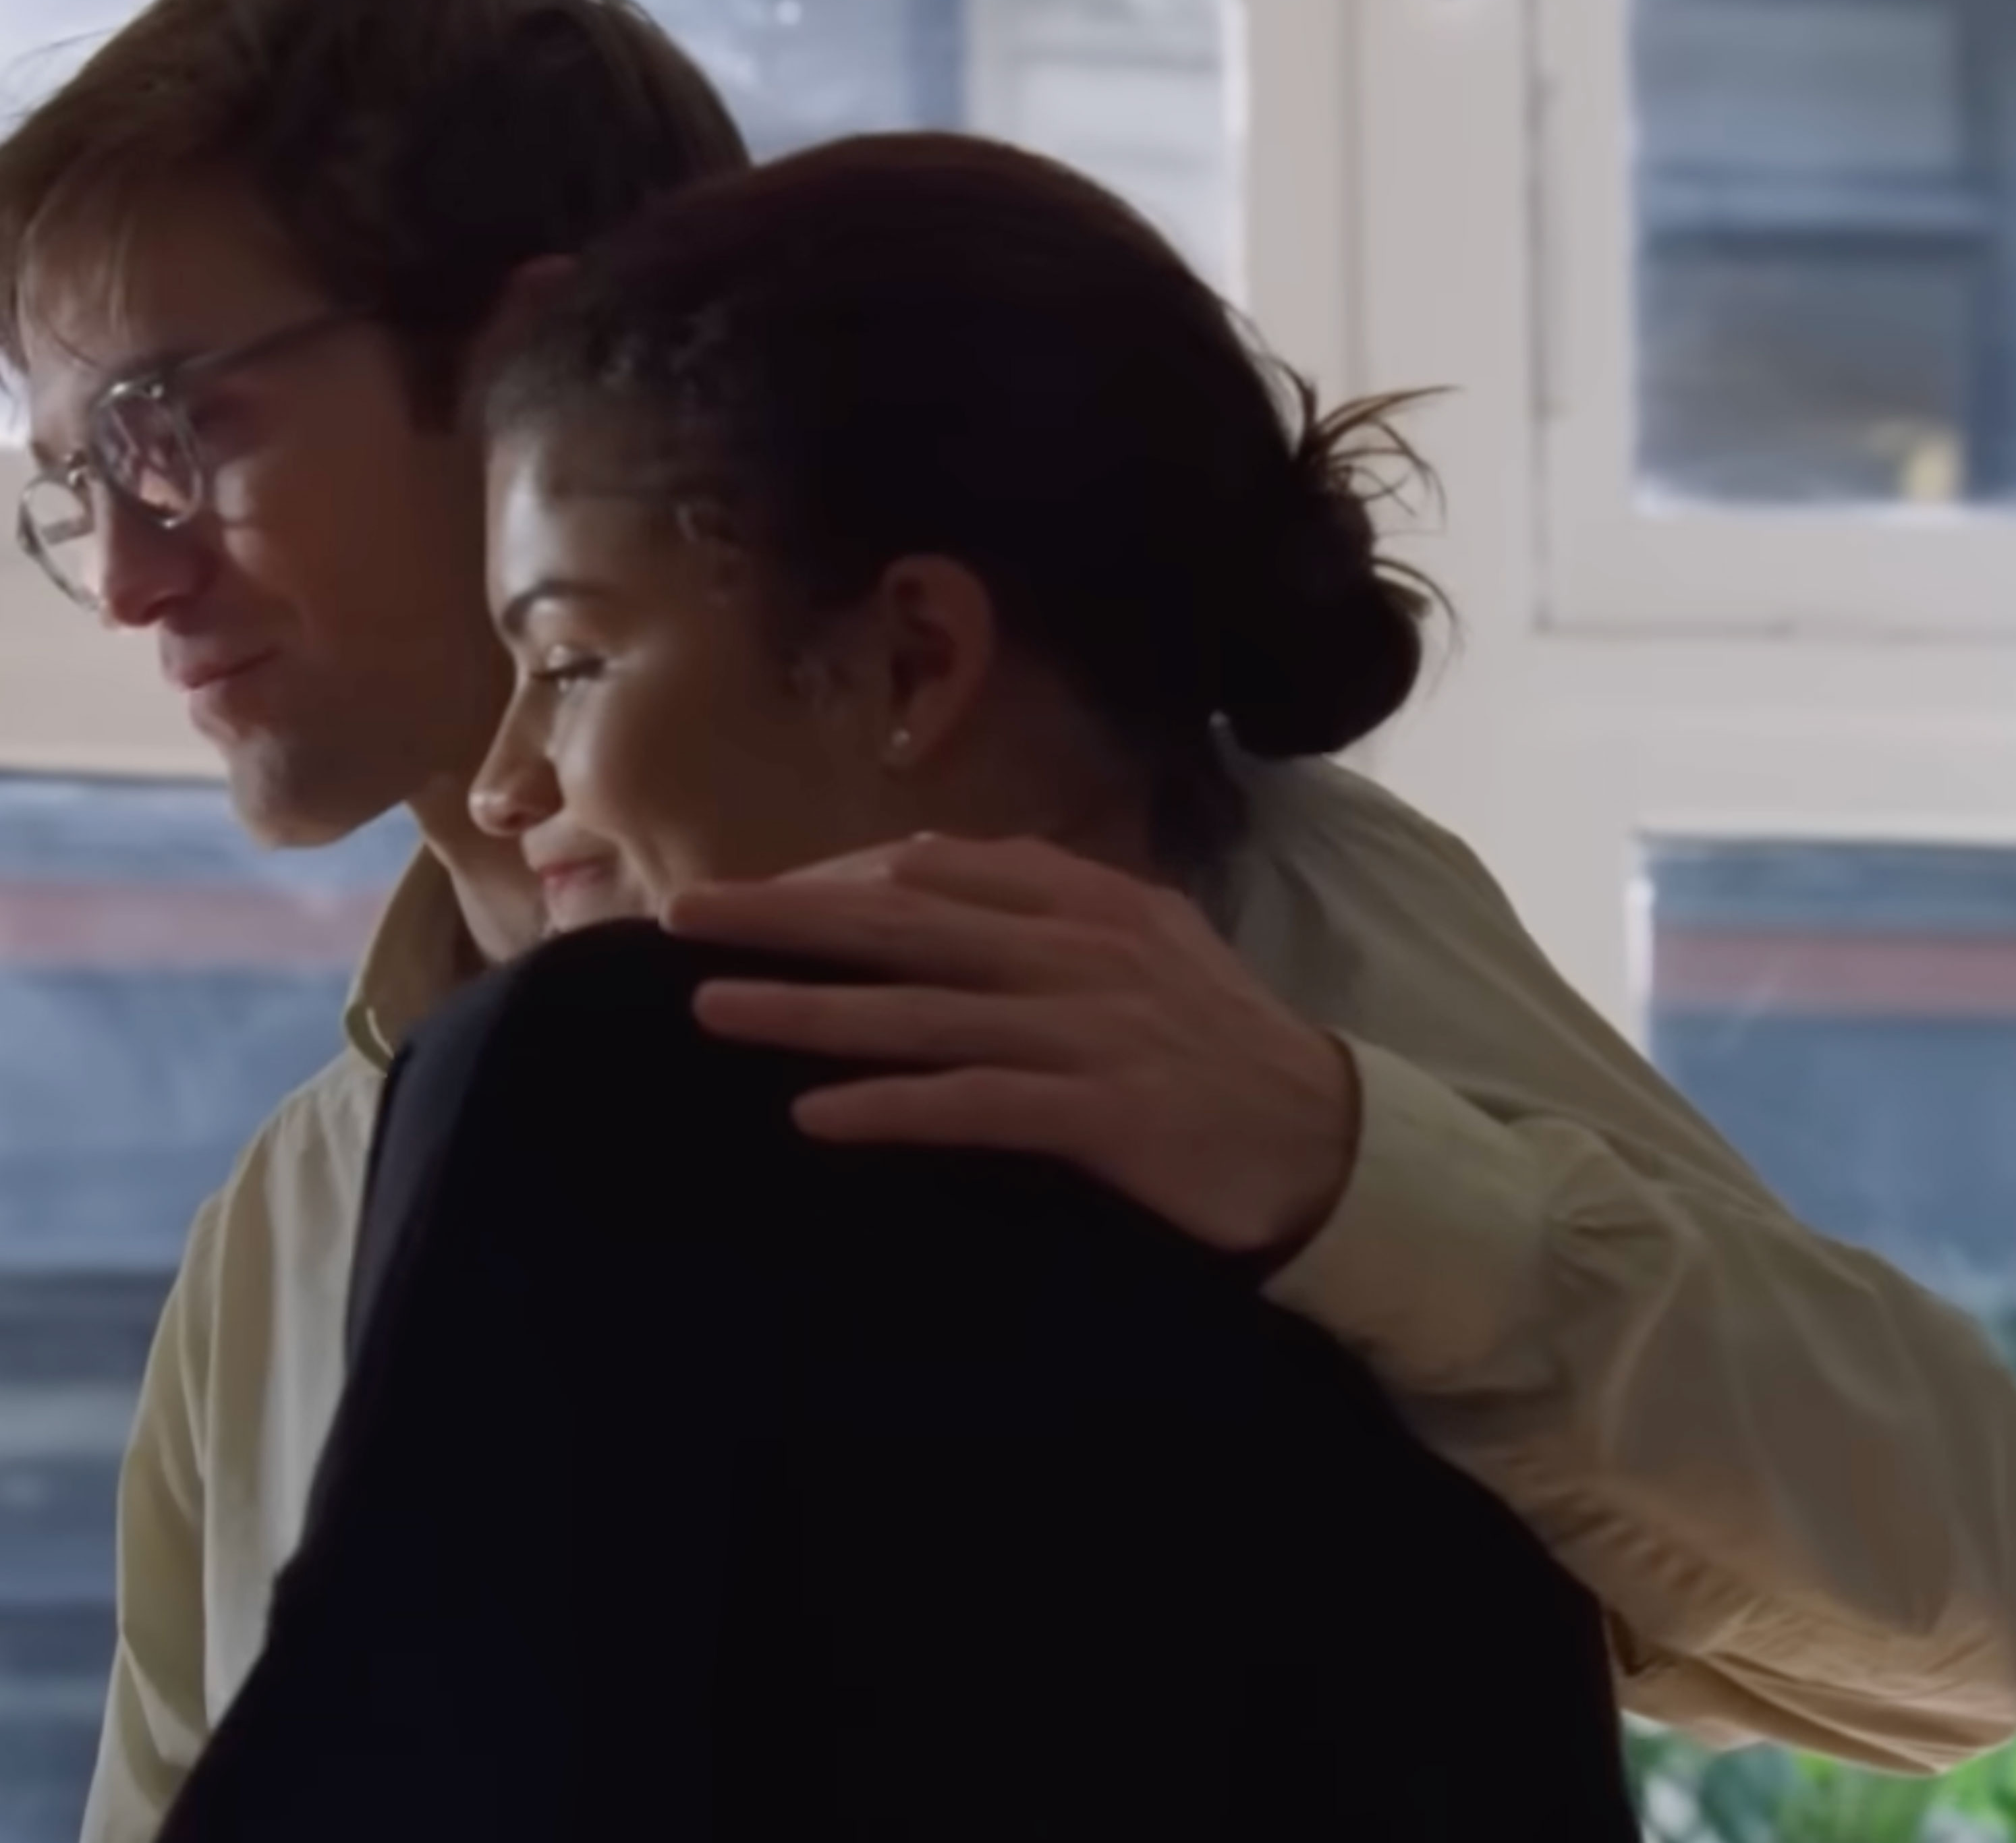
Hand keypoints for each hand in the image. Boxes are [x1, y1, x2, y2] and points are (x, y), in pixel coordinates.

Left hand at [662, 834, 1361, 1259]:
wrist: (1336, 1145)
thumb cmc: (1221, 1050)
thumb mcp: (1143, 948)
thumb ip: (1045, 911)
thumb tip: (925, 877)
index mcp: (1087, 899)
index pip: (933, 870)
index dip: (832, 879)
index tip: (753, 898)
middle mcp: (1079, 950)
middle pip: (903, 921)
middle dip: (785, 917)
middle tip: (679, 919)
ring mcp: (1090, 1029)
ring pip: (920, 1009)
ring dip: (808, 1009)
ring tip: (709, 1011)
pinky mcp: (1103, 1114)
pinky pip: (974, 1104)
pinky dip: (891, 1107)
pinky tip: (815, 1116)